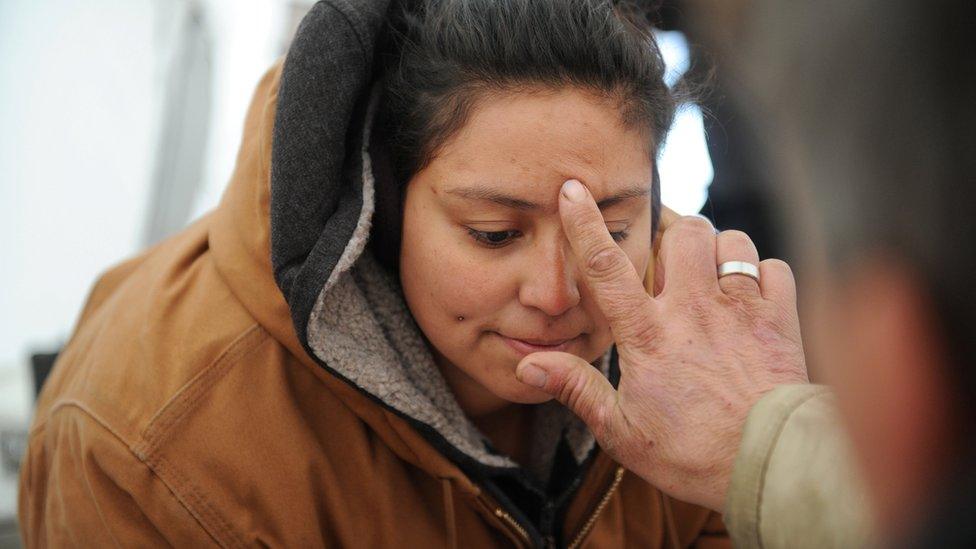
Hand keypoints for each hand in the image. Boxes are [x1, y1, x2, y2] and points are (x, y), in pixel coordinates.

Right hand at [515, 180, 807, 510]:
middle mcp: (694, 309)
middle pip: (681, 232)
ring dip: (714, 249)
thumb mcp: (622, 430)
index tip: (573, 189)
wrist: (771, 466)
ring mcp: (741, 310)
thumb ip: (576, 388)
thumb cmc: (694, 454)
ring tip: (705, 274)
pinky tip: (747, 295)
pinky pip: (773, 267)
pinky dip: (759, 272)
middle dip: (670, 230)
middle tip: (663, 252)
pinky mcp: (780, 320)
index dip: (584, 223)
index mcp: (648, 334)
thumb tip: (527, 364)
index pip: (607, 266)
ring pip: (729, 240)